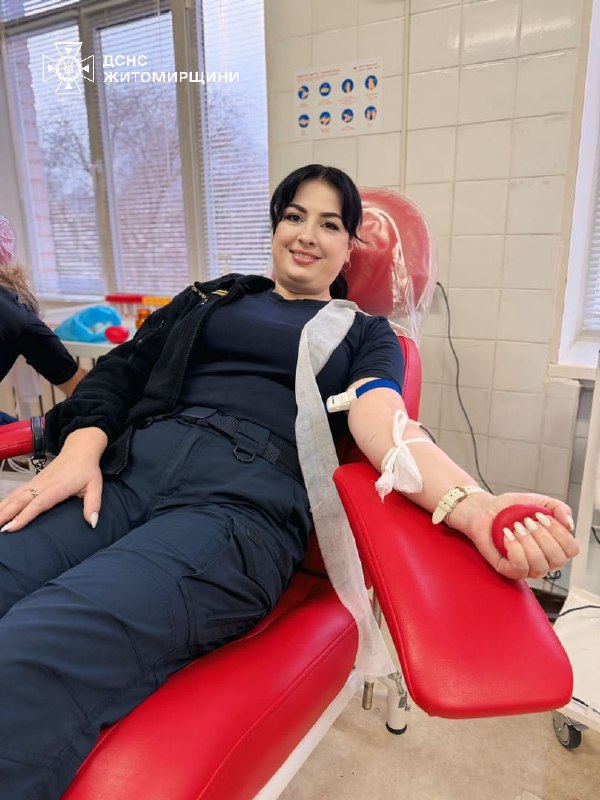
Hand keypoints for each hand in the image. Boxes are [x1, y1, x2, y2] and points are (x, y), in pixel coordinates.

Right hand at [0, 427, 106, 532]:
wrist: (80, 449)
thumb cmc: (87, 468)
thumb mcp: (95, 486)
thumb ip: (93, 504)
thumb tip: (92, 522)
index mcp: (56, 488)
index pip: (38, 504)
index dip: (24, 516)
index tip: (12, 527)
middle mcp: (43, 484)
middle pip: (21, 500)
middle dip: (6, 514)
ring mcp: (36, 481)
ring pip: (16, 496)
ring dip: (3, 507)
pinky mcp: (34, 480)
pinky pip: (17, 492)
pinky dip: (6, 500)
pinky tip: (0, 508)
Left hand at [448, 491, 578, 579]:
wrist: (485, 510)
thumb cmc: (512, 508)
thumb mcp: (540, 501)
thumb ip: (559, 508)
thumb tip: (569, 524)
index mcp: (555, 545)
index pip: (571, 549)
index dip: (559, 533)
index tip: (542, 517)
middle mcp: (544, 559)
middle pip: (558, 559)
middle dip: (542, 536)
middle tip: (526, 521)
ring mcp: (527, 567)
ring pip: (539, 566)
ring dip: (527, 542)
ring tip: (515, 527)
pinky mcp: (508, 570)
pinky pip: (520, 569)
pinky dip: (514, 549)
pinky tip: (507, 536)